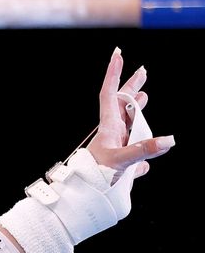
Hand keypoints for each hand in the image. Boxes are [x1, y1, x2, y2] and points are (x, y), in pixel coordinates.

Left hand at [85, 47, 174, 179]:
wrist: (83, 196)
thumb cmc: (95, 176)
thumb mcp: (121, 161)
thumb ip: (144, 149)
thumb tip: (169, 140)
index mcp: (108, 127)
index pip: (110, 94)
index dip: (114, 74)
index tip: (118, 55)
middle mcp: (111, 133)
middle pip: (121, 104)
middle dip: (131, 86)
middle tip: (142, 71)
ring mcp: (115, 146)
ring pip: (128, 124)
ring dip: (136, 109)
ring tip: (143, 97)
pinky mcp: (119, 162)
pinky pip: (133, 152)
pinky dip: (141, 150)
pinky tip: (144, 157)